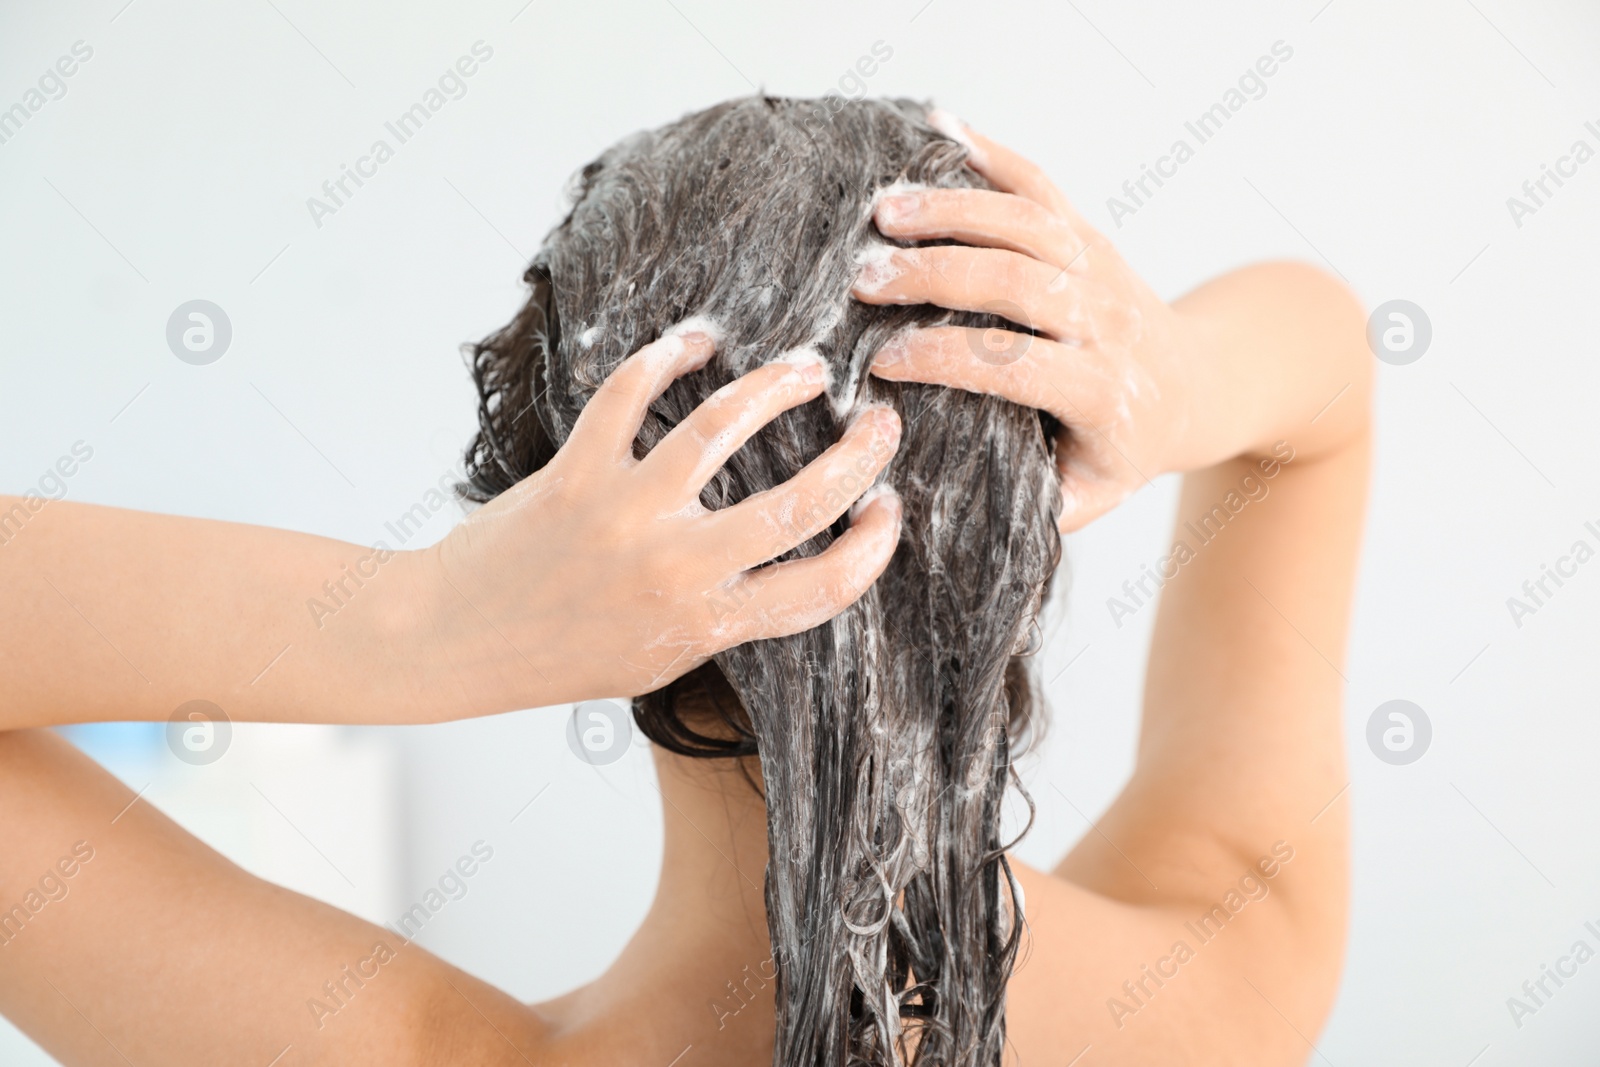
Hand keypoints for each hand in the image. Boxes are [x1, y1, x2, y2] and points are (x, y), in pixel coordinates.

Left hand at [423, 330, 903, 712]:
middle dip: (856, 457)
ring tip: (806, 370)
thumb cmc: (561, 655)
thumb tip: (786, 565)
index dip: (872, 547)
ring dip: (775, 387)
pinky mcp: (576, 471)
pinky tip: (698, 344)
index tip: (887, 512)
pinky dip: (667, 357)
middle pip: (796, 504)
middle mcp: (674, 569)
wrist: (457, 640)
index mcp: (705, 625)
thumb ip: (724, 616)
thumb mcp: (661, 660)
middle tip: (879, 424)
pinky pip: (629, 394)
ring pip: (718, 427)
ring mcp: (624, 514)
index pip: (822, 589)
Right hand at [854, 115, 1219, 530]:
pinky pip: (1042, 185)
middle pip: (1019, 282)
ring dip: (953, 211)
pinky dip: (992, 154)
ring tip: (881, 210)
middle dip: (936, 274)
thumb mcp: (1093, 495)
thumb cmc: (1128, 448)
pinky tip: (939, 129)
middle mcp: (1107, 320)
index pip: (1017, 366)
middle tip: (864, 277)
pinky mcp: (1092, 234)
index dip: (947, 359)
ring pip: (1029, 223)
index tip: (883, 362)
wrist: (1200, 385)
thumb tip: (943, 509)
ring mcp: (1102, 268)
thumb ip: (1033, 504)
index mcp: (1104, 393)